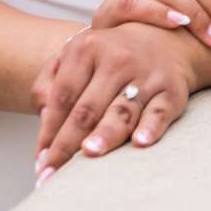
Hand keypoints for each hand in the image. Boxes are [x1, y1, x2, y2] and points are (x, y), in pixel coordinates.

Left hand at [31, 23, 192, 176]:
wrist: (160, 38)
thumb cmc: (107, 57)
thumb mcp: (75, 55)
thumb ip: (50, 83)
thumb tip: (43, 118)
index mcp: (86, 48)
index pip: (63, 96)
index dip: (49, 130)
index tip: (40, 159)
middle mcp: (116, 59)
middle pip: (87, 108)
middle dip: (68, 143)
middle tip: (54, 172)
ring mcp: (144, 75)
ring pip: (121, 111)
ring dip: (105, 134)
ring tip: (89, 153)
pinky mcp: (169, 91)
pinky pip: (159, 112)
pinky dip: (150, 128)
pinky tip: (139, 143)